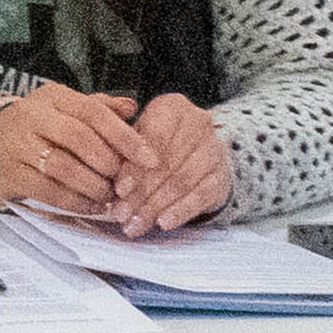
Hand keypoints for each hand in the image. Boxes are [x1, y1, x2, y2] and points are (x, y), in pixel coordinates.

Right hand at [0, 83, 149, 219]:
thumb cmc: (39, 127)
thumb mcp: (66, 109)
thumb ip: (100, 108)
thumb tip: (132, 107)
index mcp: (53, 96)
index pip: (93, 111)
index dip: (125, 136)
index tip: (149, 157)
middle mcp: (32, 116)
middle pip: (78, 137)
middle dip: (108, 162)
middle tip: (126, 180)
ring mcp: (17, 145)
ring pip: (63, 167)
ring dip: (94, 185)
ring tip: (110, 195)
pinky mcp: (10, 174)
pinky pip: (49, 191)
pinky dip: (76, 202)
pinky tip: (92, 205)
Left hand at [111, 91, 232, 232]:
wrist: (200, 154)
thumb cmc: (159, 144)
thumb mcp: (139, 137)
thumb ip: (125, 154)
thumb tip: (111, 186)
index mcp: (173, 107)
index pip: (153, 139)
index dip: (134, 167)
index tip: (118, 190)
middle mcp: (198, 123)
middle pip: (166, 164)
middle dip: (140, 193)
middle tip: (121, 214)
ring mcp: (213, 150)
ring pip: (181, 181)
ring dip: (155, 206)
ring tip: (135, 224)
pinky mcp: (221, 175)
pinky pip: (200, 196)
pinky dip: (180, 211)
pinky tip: (163, 223)